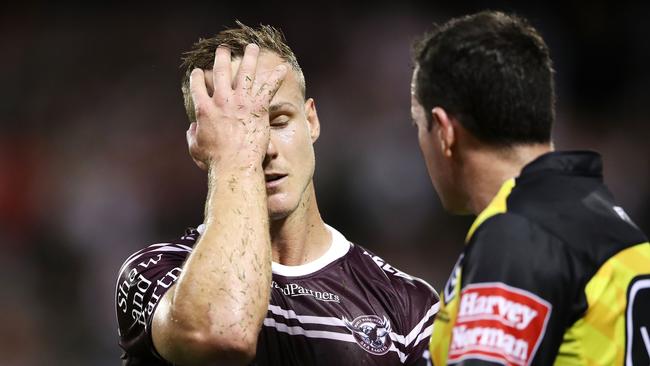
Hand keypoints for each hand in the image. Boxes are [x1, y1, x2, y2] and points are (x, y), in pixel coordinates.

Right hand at [186, 43, 287, 170]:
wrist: (234, 165)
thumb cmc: (214, 161)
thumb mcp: (196, 148)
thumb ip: (192, 135)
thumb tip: (191, 129)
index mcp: (204, 109)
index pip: (198, 86)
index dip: (197, 76)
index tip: (199, 71)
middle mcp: (222, 101)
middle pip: (220, 71)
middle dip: (222, 57)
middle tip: (223, 48)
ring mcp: (240, 102)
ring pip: (245, 73)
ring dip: (249, 58)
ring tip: (252, 47)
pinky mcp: (258, 107)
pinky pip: (269, 87)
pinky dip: (277, 76)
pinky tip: (283, 68)